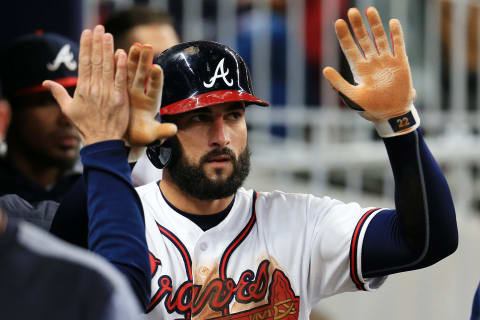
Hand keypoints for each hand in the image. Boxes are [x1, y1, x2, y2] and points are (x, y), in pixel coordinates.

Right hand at [43, 25, 129, 145]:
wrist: (102, 141)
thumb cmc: (85, 126)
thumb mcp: (68, 110)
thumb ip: (58, 93)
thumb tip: (45, 82)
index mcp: (82, 89)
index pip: (84, 63)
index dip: (85, 47)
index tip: (87, 33)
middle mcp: (94, 88)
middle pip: (96, 61)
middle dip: (97, 43)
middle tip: (99, 28)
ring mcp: (107, 93)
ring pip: (107, 67)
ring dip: (108, 49)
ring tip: (108, 35)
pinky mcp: (120, 98)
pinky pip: (120, 79)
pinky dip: (121, 66)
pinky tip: (121, 54)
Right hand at [125, 44, 176, 145]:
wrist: (128, 135)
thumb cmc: (142, 136)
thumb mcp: (152, 135)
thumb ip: (162, 132)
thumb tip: (174, 131)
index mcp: (152, 103)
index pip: (156, 88)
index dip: (156, 78)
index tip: (156, 68)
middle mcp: (142, 93)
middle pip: (144, 75)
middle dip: (145, 61)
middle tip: (147, 46)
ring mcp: (131, 90)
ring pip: (132, 72)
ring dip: (133, 59)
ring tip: (135, 45)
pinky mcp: (120, 89)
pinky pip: (119, 75)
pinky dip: (118, 65)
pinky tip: (116, 53)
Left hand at [323, 7, 418, 135]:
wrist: (391, 115)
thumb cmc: (370, 109)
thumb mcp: (351, 97)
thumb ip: (338, 83)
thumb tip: (324, 69)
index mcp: (359, 69)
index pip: (349, 48)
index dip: (344, 35)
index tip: (338, 22)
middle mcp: (371, 62)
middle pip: (363, 39)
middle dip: (357, 26)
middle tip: (351, 11)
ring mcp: (386, 61)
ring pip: (380, 38)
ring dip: (375, 24)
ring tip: (369, 9)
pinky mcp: (400, 63)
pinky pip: (398, 45)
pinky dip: (396, 34)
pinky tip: (392, 22)